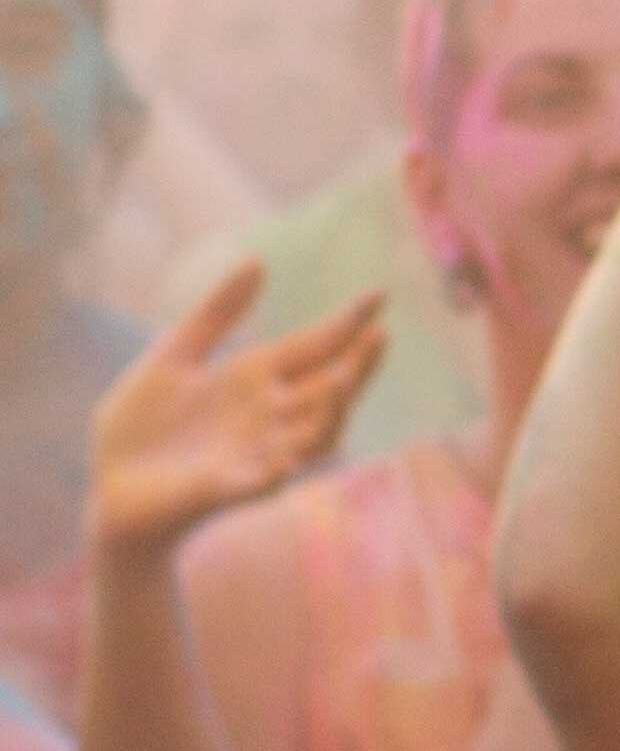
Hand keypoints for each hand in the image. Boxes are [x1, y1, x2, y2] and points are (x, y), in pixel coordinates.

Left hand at [86, 267, 380, 562]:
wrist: (110, 490)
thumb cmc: (142, 427)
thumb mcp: (172, 357)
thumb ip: (214, 315)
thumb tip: (258, 261)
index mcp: (255, 377)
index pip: (314, 345)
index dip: (346, 323)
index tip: (379, 294)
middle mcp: (269, 414)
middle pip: (329, 386)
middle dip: (357, 365)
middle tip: (379, 336)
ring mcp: (257, 452)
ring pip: (314, 431)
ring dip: (332, 411)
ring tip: (343, 382)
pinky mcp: (232, 487)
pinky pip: (268, 477)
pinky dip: (281, 467)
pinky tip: (291, 456)